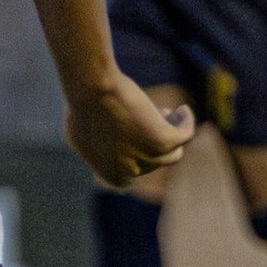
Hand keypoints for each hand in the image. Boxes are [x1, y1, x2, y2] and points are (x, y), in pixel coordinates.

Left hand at [63, 71, 192, 187]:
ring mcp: (149, 160)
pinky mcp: (164, 143)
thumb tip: (104, 150)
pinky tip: (182, 110)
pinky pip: (185, 135)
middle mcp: (132, 172)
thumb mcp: (80, 135)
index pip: (137, 169)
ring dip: (172, 134)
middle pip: (155, 160)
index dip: (139, 148)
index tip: (137, 128)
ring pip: (173, 153)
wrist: (93, 91)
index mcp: (113, 176)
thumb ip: (95, 150)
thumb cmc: (82, 107)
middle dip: (152, 139)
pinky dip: (186, 122)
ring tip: (167, 113)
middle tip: (150, 116)